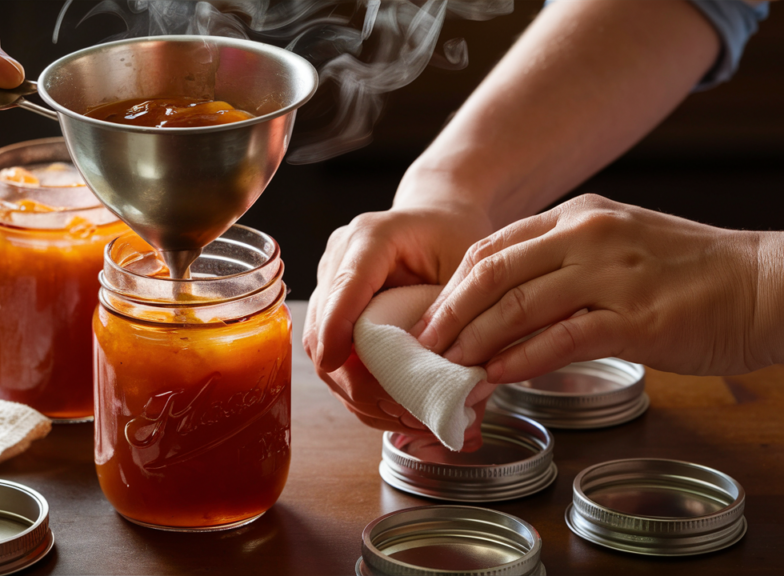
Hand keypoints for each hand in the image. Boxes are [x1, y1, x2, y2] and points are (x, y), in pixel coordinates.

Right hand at [303, 171, 493, 438]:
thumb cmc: (454, 234)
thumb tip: (466, 390)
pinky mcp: (332, 313)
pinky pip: (335, 361)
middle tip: (405, 412)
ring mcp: (329, 288)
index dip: (337, 328)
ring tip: (409, 418)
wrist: (437, 218)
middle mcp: (338, 261)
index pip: (344, 287)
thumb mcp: (470, 268)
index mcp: (371, 239)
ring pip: (323, 354)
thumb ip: (464, 319)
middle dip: (358, 381)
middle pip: (323, 331)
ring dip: (360, 395)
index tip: (338, 364)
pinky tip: (397, 409)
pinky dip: (362, 392)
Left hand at [414, 194, 766, 382]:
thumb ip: (563, 268)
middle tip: (422, 350)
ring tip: (448, 370)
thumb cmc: (690, 273)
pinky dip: (522, 358)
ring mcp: (612, 273)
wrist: (768, 284)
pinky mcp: (637, 317)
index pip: (491, 248)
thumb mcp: (618, 248)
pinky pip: (563, 337)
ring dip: (474, 342)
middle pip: (492, 273)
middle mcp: (587, 235)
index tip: (427, 320)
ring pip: (518, 304)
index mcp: (577, 216)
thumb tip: (506, 310)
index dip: (450, 287)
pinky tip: (497, 377)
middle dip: (448, 315)